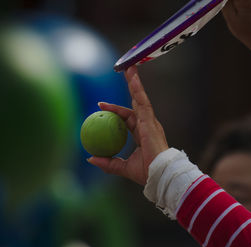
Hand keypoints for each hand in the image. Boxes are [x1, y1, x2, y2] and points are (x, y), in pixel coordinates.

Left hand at [87, 66, 168, 184]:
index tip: (101, 106)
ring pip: (140, 98)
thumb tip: (90, 158)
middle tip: (120, 76)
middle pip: (136, 103)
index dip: (116, 111)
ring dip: (134, 83)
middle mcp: (148, 125)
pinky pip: (143, 102)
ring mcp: (150, 121)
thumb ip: (108, 162)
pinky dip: (138, 89)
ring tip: (129, 68)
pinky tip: (133, 79)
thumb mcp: (122, 167)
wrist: (160, 174)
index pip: (128, 118)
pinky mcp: (150, 121)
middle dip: (130, 89)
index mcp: (142, 133)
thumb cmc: (145, 173)